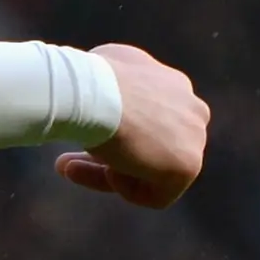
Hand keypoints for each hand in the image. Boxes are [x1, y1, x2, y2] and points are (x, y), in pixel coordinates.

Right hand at [57, 44, 208, 209]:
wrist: (92, 91)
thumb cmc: (89, 78)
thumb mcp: (103, 64)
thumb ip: (116, 82)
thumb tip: (98, 91)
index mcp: (174, 86)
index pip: (146, 122)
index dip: (112, 135)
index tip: (78, 141)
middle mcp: (192, 109)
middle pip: (150, 149)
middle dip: (109, 158)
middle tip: (65, 163)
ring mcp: (194, 138)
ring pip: (152, 173)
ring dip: (112, 173)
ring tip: (73, 166)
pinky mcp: (188, 166)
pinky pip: (157, 195)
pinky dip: (128, 189)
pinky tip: (110, 169)